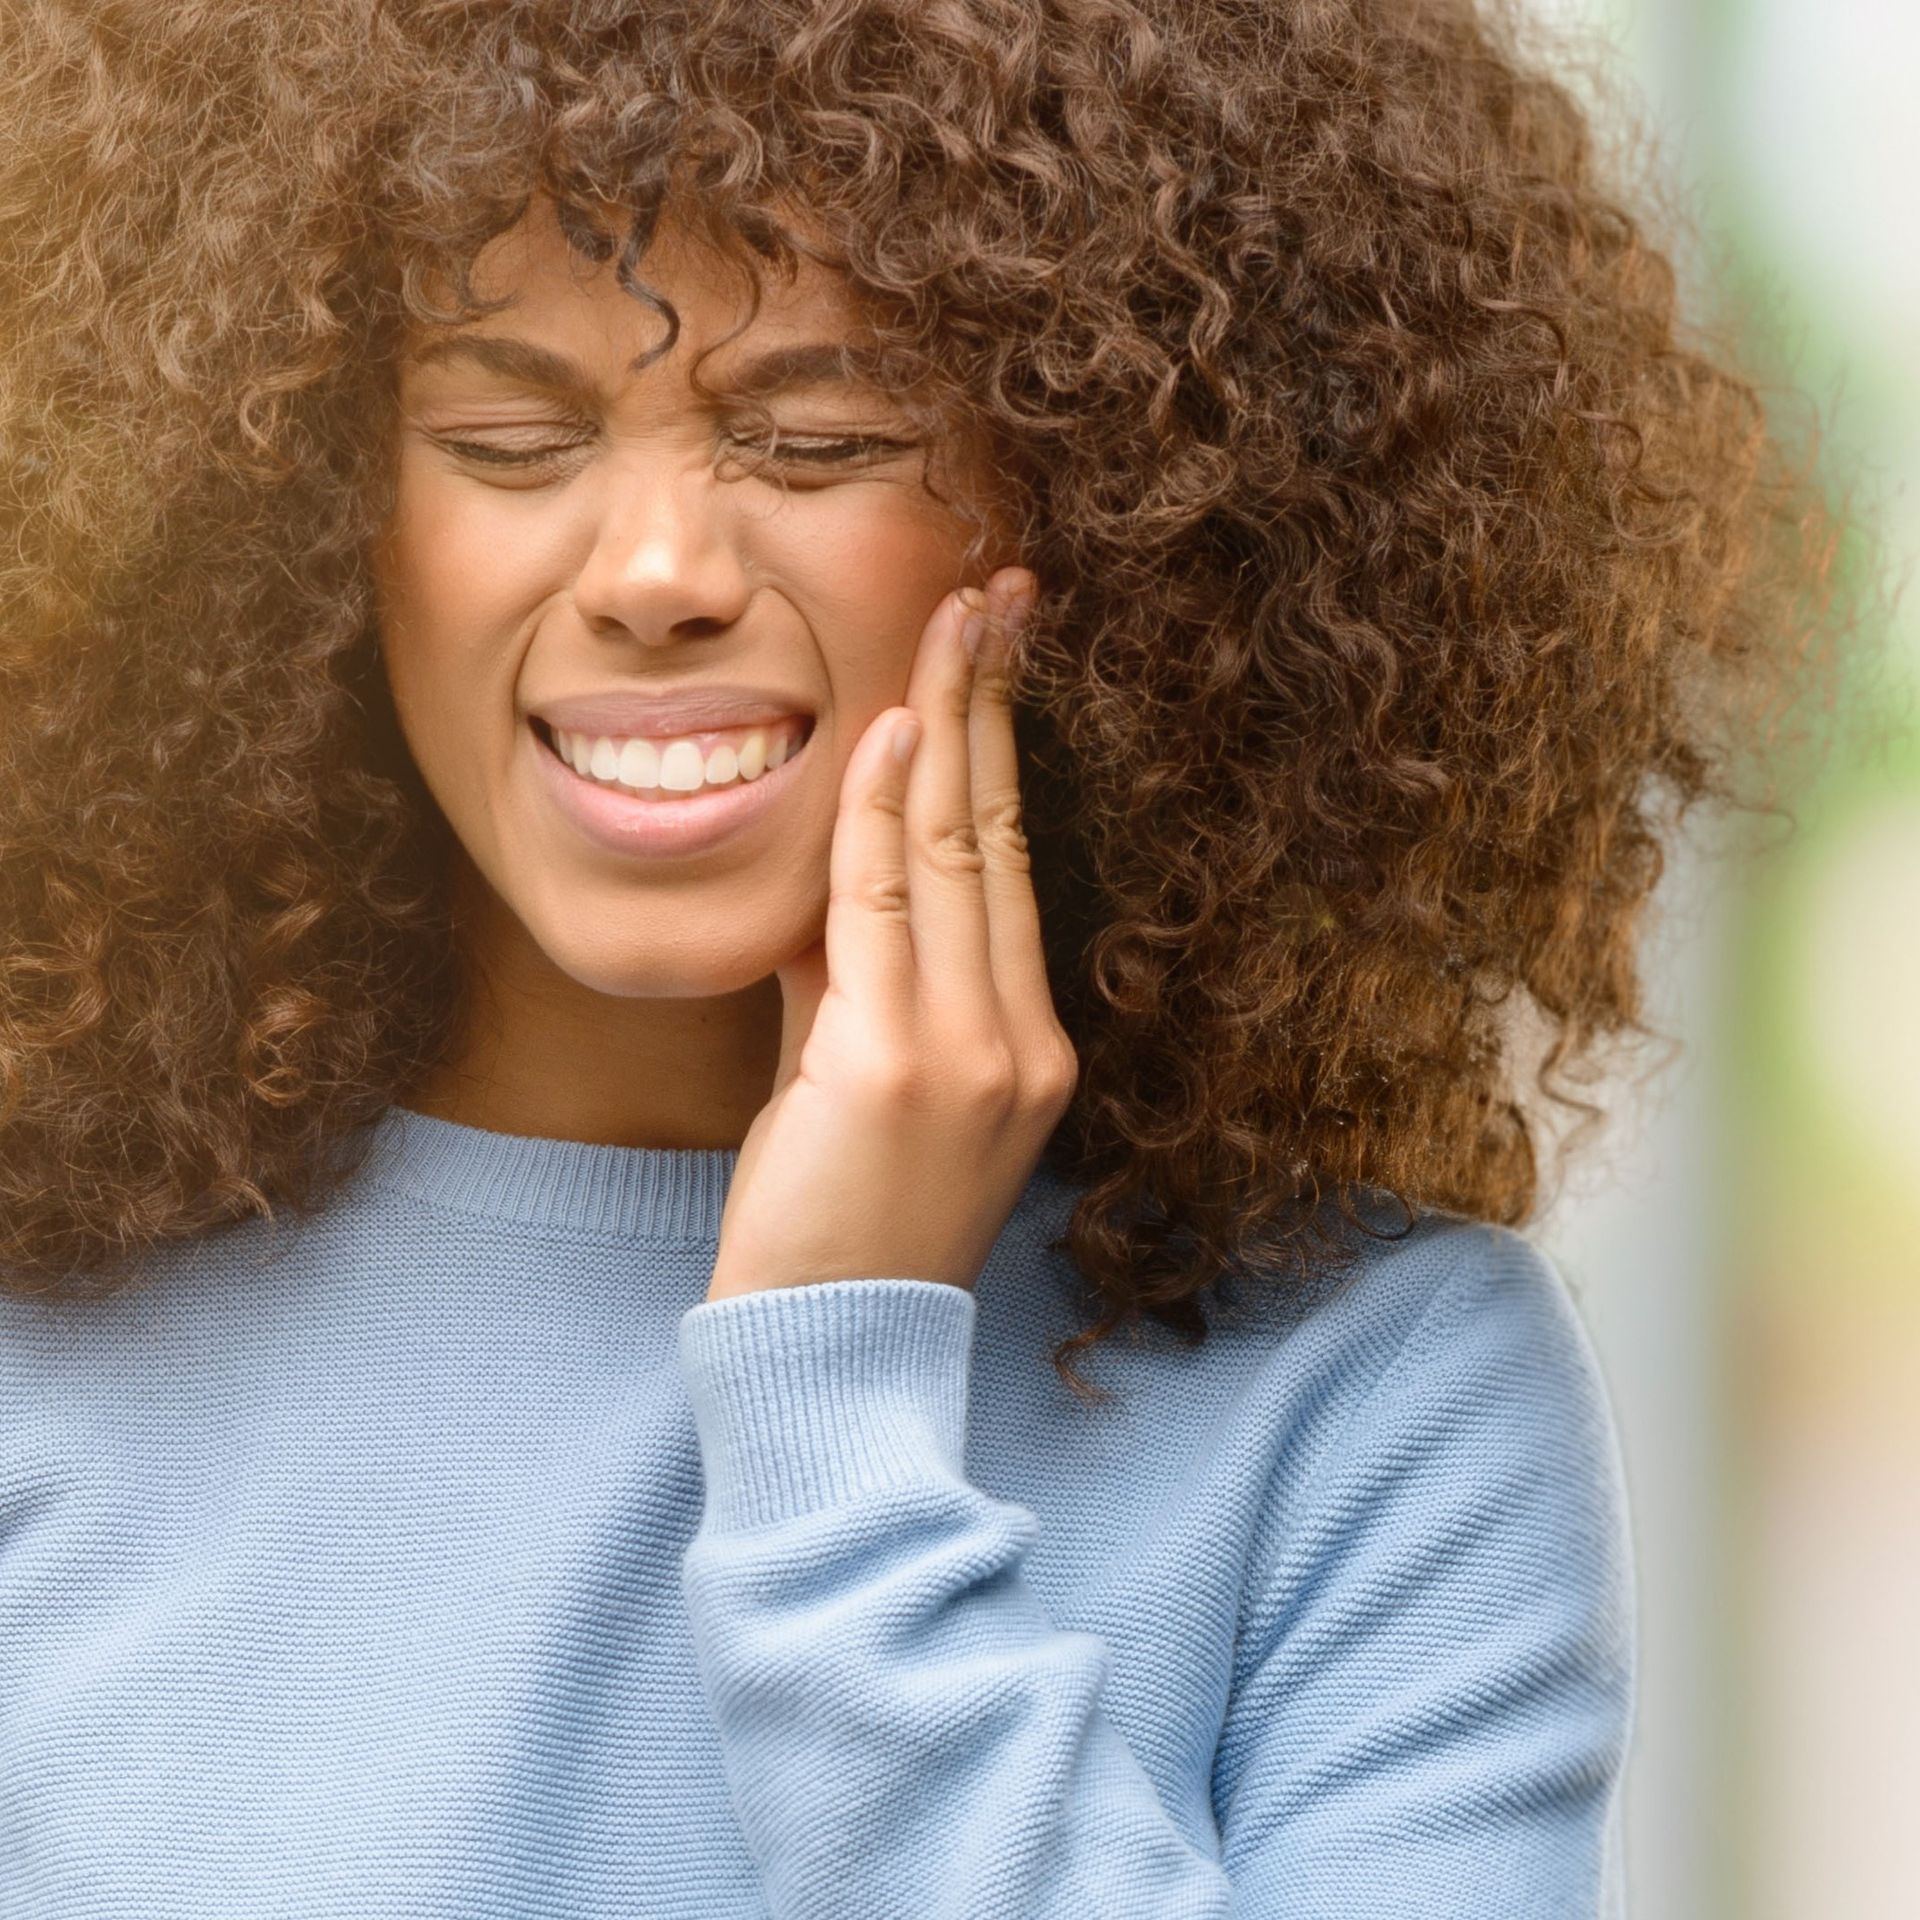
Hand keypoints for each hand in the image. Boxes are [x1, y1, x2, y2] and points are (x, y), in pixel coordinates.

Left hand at [705, 567, 1076, 1301]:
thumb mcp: (859, 1096)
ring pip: (959, 854)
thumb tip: (829, 885)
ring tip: (952, 620)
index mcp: (1028, 1051)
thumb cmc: (836, 1232)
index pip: (1016, 871)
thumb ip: (855, 987)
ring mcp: (971, 1055)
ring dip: (946, 725)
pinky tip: (884, 729)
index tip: (999, 663)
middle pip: (1004, 838)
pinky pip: (886, 908)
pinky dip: (883, 812)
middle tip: (996, 594)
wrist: (826, 1361)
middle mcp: (1021, 1044)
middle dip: (992, 705)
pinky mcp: (896, 1065)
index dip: (1006, 757)